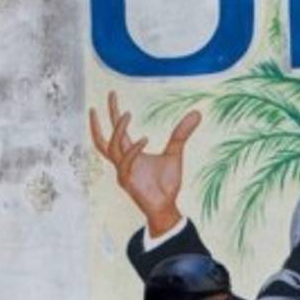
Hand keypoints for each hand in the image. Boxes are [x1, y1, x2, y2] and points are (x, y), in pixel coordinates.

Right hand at [90, 90, 201, 235]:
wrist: (167, 205)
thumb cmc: (167, 183)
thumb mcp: (175, 152)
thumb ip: (181, 134)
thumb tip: (197, 113)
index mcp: (130, 154)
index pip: (116, 130)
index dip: (113, 113)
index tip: (112, 93)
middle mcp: (122, 162)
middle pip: (104, 138)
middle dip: (102, 118)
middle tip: (110, 96)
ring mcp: (122, 171)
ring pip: (112, 148)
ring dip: (118, 130)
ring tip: (127, 114)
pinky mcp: (127, 181)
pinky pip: (125, 163)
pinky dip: (134, 150)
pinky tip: (144, 139)